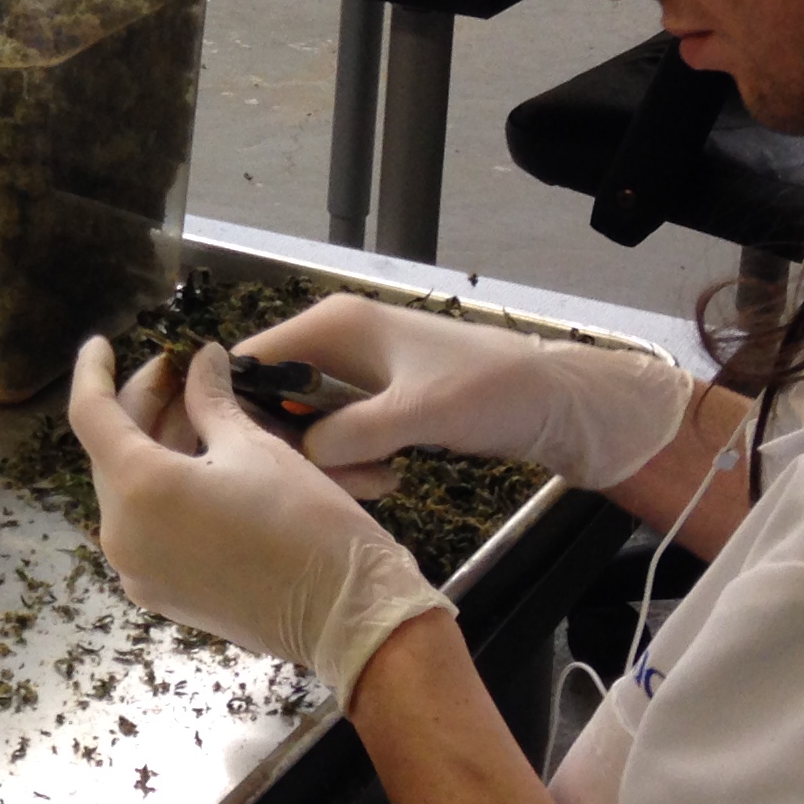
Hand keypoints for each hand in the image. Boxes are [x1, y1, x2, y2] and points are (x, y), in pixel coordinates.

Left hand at [69, 338, 452, 702]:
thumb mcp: (254, 446)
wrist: (346, 614)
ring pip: (130, 489)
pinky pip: (146, 526)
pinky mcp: (159, 592)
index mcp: (137, 490)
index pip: (92, 415)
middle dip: (143, 405)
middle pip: (112, 452)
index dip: (94, 372)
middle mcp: (121, 534)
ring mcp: (136, 570)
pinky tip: (200, 460)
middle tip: (180, 372)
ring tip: (199, 409)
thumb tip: (202, 361)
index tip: (102, 344)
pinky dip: (164, 488)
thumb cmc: (305, 521)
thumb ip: (211, 399)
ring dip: (157, 445)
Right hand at [233, 297, 692, 497]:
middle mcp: (335, 342)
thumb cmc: (494, 391)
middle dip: (295, 444)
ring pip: (306, 424)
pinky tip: (386, 474)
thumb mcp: (418, 414)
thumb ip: (349, 433)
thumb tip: (295, 456)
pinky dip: (351, 460)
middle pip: (274, 398)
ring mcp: (354, 373)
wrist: (559, 403)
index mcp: (335, 325)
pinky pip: (336, 434)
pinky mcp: (375, 401)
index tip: (256, 458)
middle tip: (339, 478)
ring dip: (329, 460)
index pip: (252, 360)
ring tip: (376, 478)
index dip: (244, 408)